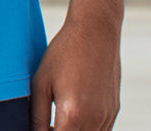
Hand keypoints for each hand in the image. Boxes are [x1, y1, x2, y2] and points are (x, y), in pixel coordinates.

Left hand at [29, 15, 120, 129]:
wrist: (96, 30)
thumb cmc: (64, 53)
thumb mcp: (41, 82)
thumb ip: (37, 116)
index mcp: (72, 115)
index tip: (39, 127)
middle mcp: (94, 121)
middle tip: (46, 125)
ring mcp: (106, 117)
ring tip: (56, 122)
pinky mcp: (113, 110)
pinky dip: (86, 130)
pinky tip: (72, 114)